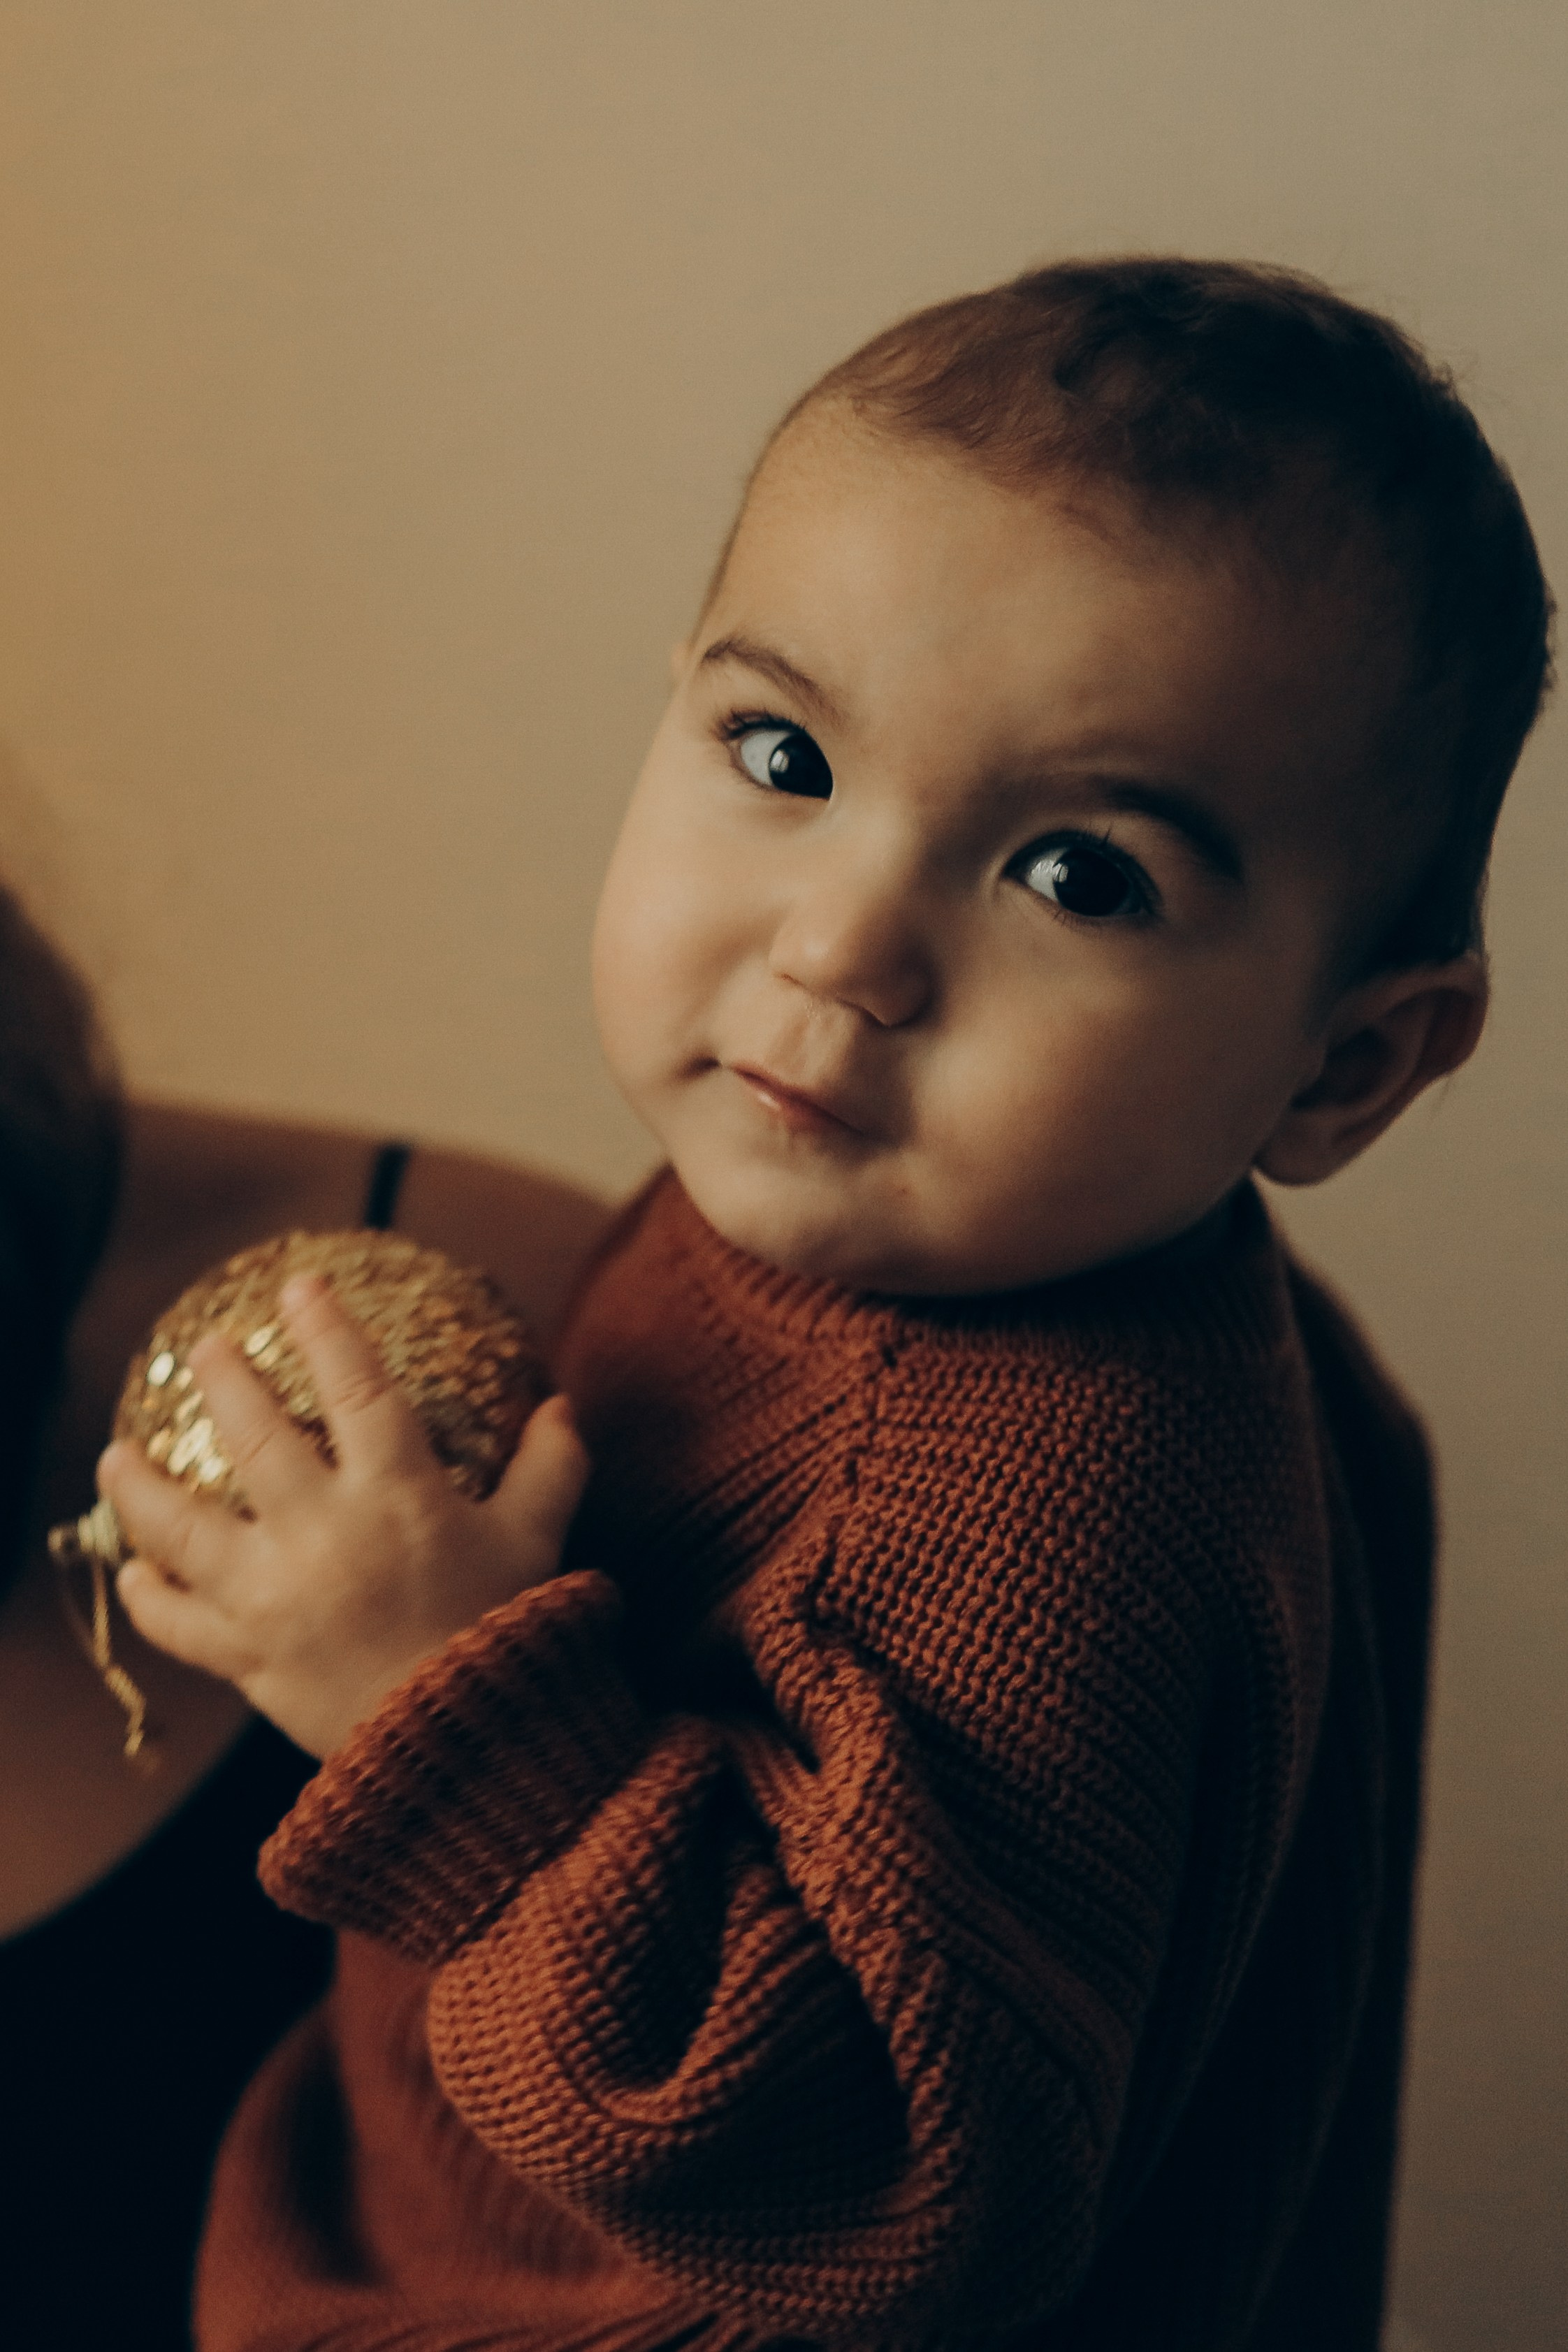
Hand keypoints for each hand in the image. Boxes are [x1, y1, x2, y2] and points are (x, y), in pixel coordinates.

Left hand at [99, 1273, 590, 1756]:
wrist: (473, 1754)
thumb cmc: (507, 1636)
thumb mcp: (538, 1543)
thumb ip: (550, 1469)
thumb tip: (561, 1404)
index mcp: (398, 1494)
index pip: (357, 1387)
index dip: (326, 1330)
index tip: (299, 1287)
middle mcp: (324, 1533)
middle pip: (254, 1439)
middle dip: (224, 1383)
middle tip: (205, 1348)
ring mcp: (274, 1596)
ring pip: (180, 1530)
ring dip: (138, 1488)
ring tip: (114, 1456)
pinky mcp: (247, 1657)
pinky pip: (178, 1624)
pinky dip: (150, 1597)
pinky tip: (134, 1572)